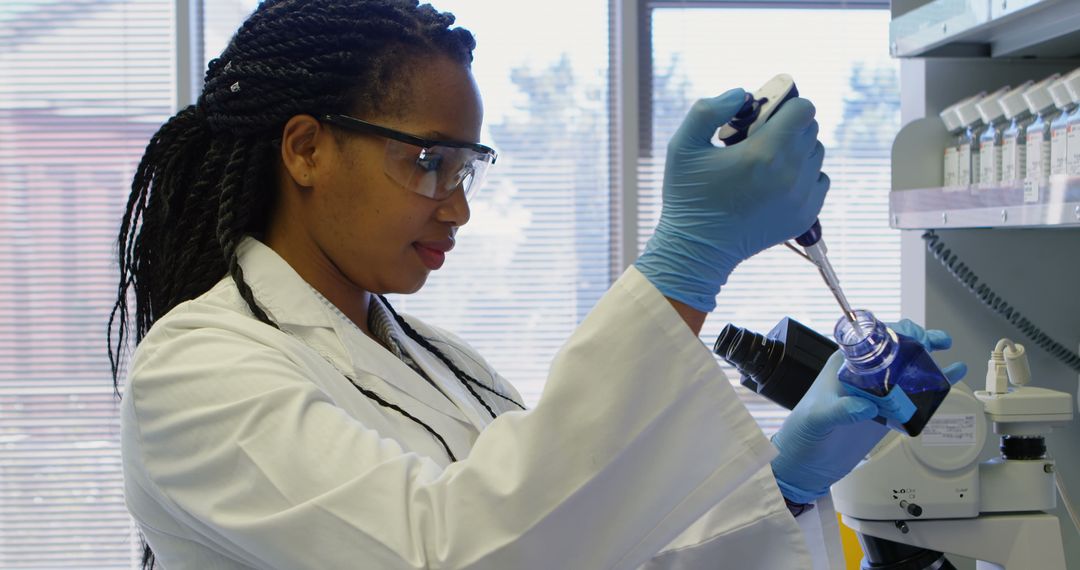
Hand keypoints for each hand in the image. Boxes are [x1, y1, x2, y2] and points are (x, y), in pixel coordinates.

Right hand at [634, 88, 828, 311]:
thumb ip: (708, 110)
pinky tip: (776, 182)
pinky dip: (804, 176)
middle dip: (788, 127)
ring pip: (816, 154)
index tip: (766, 116)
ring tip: (766, 163)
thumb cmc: (688, 196)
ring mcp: (801, 198)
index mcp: (763, 153)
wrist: (697, 249)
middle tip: (760, 139)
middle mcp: (789, 175)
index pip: (803, 109)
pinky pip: (820, 180)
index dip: (785, 106)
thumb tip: (743, 94)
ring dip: (797, 151)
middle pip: (811, 129)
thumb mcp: (682, 146)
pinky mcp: (805, 216)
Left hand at [769, 321, 966, 503]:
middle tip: (939, 341)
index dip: (897, 332)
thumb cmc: (802, 433)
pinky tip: (947, 383)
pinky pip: (910, 396)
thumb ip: (841, 410)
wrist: (804, 462)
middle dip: (919, 341)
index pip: (873, 339)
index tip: (917, 336)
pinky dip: (929, 389)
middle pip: (894, 350)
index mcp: (843, 365)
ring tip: (950, 356)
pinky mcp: (883, 411)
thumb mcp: (818, 417)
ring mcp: (874, 393)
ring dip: (928, 362)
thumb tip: (867, 406)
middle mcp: (861, 375)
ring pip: (906, 371)